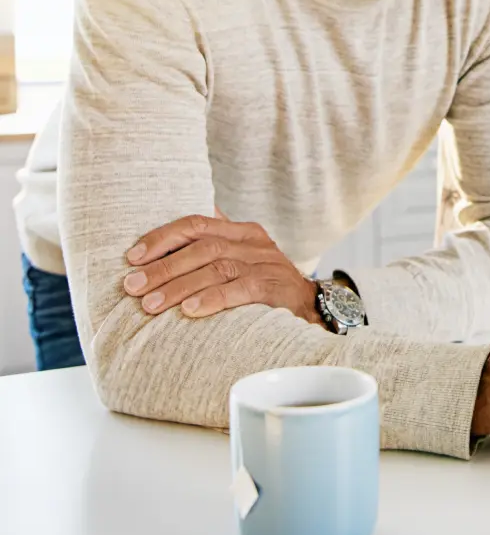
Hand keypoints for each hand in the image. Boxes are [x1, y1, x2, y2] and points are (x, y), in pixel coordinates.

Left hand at [122, 210, 322, 325]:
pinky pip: (241, 289)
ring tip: (151, 304)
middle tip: (132, 286)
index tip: (132, 257)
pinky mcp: (275, 288)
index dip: (162, 238)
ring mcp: (266, 264)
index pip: (197, 224)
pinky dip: (213, 299)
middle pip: (203, 247)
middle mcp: (254, 243)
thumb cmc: (265, 284)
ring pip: (217, 267)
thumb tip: (167, 238)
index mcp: (242, 232)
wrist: (313, 309)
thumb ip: (212, 246)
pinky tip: (190, 311)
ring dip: (179, 286)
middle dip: (163, 266)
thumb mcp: (242, 259)